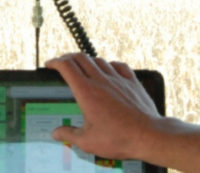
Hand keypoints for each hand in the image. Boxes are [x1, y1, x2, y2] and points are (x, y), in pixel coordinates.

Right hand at [45, 53, 162, 159]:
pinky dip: (109, 64)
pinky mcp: (132, 82)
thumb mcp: (88, 142)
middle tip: (62, 63)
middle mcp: (101, 81)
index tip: (50, 65)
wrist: (149, 136)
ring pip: (99, 60)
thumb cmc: (119, 138)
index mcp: (87, 92)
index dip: (55, 62)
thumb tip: (56, 133)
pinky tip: (108, 70)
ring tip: (82, 67)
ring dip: (87, 60)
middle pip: (81, 58)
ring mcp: (118, 79)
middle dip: (68, 57)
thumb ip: (69, 135)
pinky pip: (118, 65)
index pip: (67, 67)